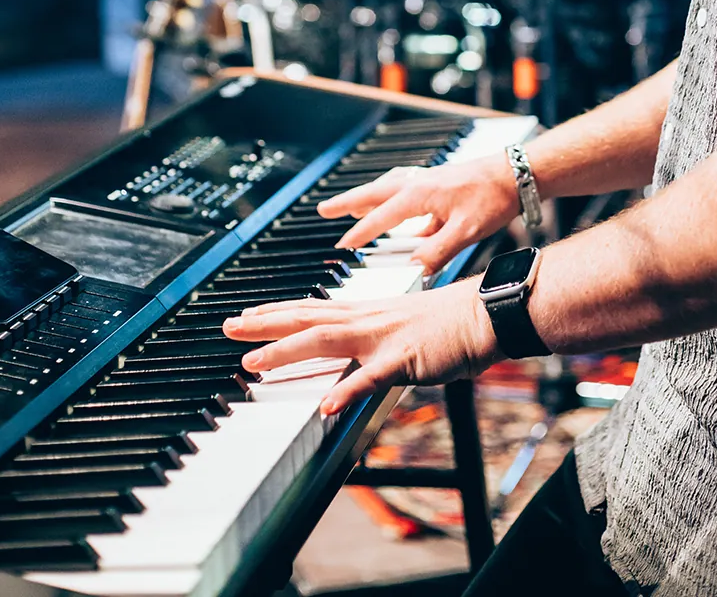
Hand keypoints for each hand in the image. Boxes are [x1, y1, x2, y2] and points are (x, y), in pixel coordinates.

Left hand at [221, 277, 497, 414]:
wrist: (487, 312)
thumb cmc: (453, 322)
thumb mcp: (406, 328)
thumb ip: (377, 342)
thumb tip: (359, 357)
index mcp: (369, 313)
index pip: (313, 310)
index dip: (278, 313)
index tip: (248, 315)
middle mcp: (369, 319)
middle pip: (308, 319)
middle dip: (265, 325)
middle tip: (229, 328)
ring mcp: (384, 337)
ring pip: (327, 342)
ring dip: (288, 352)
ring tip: (255, 365)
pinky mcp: (405, 359)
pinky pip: (371, 378)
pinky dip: (346, 391)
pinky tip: (325, 405)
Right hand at [318, 154, 519, 274]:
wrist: (515, 174)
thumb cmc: (492, 198)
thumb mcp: (464, 232)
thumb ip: (436, 253)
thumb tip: (413, 271)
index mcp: (419, 195)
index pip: (381, 217)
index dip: (360, 232)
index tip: (342, 246)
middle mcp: (419, 184)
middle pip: (374, 193)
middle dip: (348, 202)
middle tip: (323, 209)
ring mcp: (429, 181)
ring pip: (388, 188)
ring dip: (367, 196)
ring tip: (352, 207)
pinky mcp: (439, 184)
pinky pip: (405, 189)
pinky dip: (392, 197)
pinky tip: (398, 212)